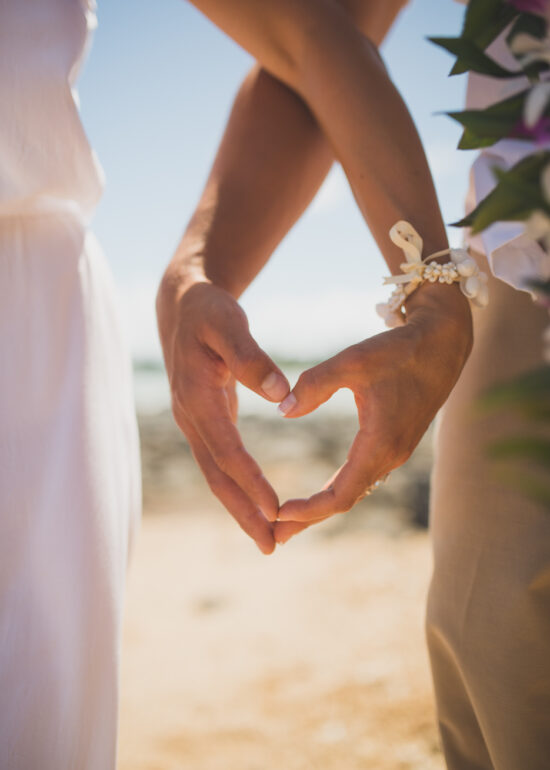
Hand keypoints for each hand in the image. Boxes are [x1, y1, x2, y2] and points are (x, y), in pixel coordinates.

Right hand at [156, 275, 289, 553]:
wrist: (183, 305)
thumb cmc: (208, 311)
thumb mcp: (228, 323)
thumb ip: (251, 357)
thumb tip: (279, 393)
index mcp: (197, 396)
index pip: (226, 449)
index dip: (250, 481)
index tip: (275, 510)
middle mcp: (191, 416)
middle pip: (216, 475)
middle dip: (243, 513)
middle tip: (271, 546)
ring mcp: (195, 421)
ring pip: (216, 474)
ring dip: (240, 507)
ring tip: (267, 537)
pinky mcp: (205, 420)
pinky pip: (220, 461)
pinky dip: (238, 486)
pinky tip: (255, 501)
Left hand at [274, 293, 472, 543]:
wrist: (443, 342)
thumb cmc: (400, 350)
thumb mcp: (353, 360)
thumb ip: (315, 384)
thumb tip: (283, 411)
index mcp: (379, 443)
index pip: (340, 495)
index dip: (308, 511)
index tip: (277, 515)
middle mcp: (390, 455)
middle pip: (345, 501)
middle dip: (309, 519)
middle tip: (274, 536)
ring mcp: (395, 451)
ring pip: (354, 490)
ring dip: (322, 507)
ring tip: (289, 520)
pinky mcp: (395, 441)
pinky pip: (363, 477)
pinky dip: (338, 490)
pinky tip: (322, 493)